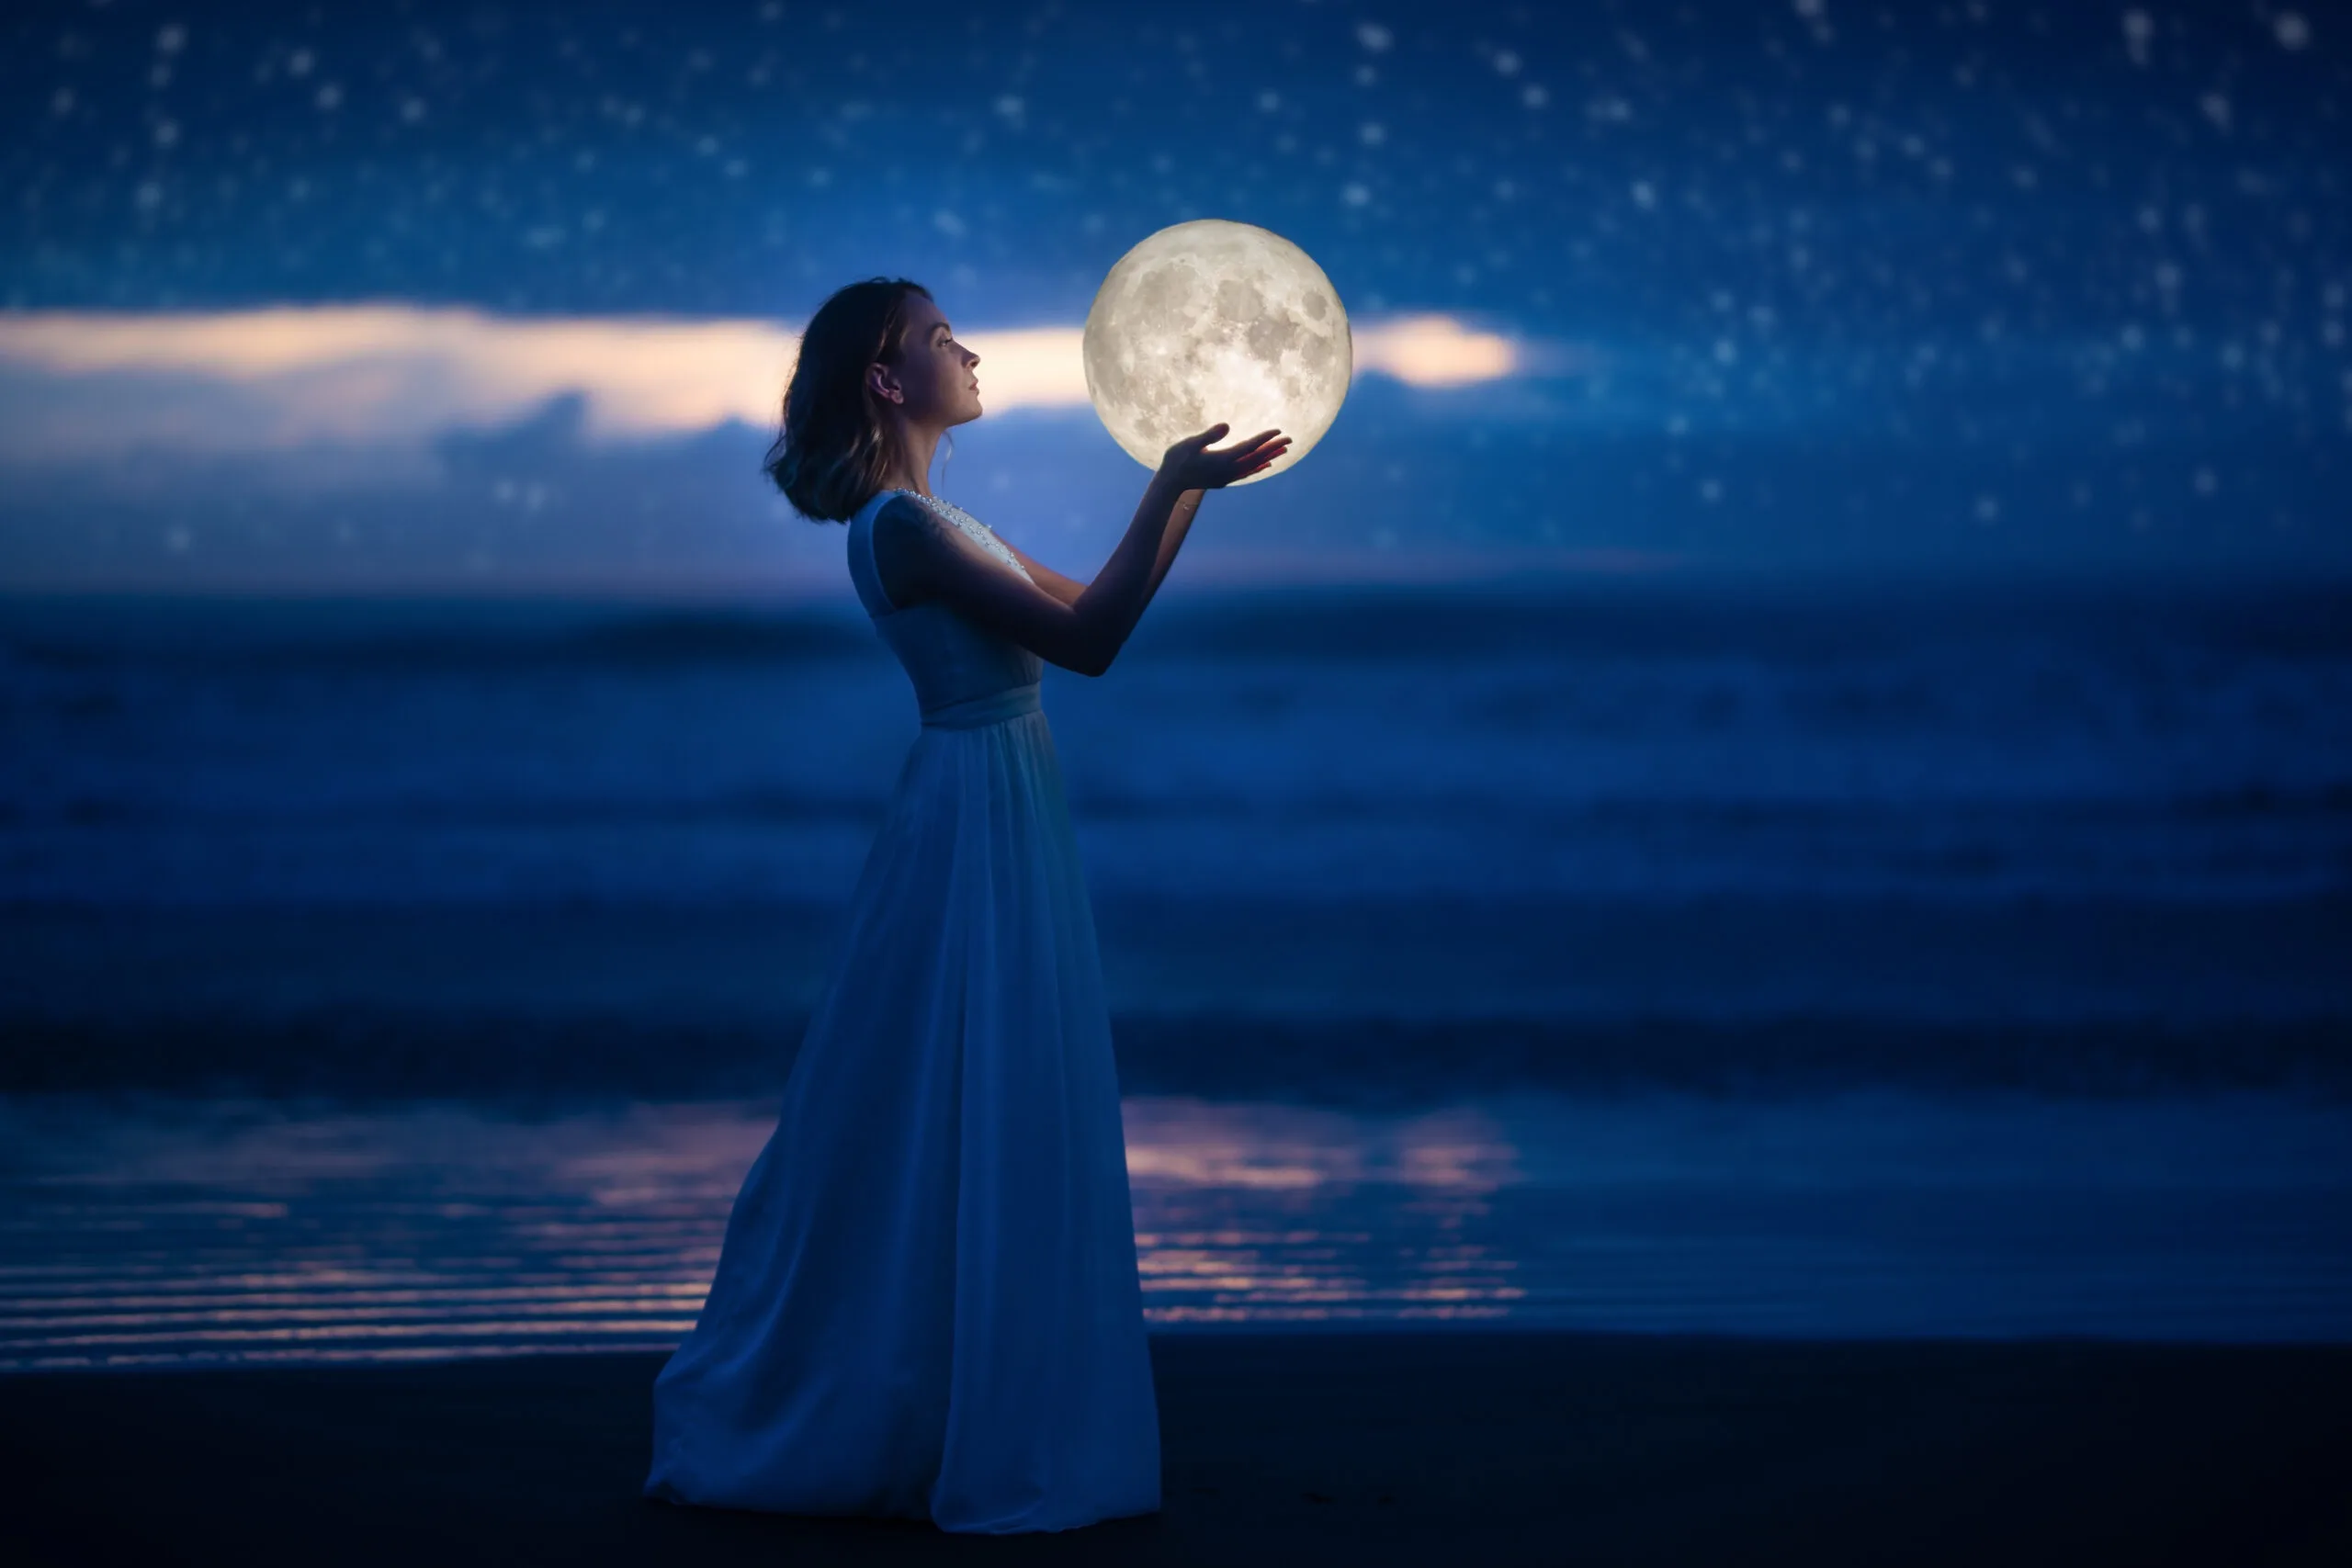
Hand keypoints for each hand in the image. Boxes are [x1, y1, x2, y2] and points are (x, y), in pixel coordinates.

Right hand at [1158, 423, 1288, 490]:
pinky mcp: (1225, 479)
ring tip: (1284, 450)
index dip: (1264, 438)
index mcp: (1224, 459)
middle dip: (1273, 447)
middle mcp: (1229, 470)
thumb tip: (1227, 425)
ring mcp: (1228, 476)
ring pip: (1254, 466)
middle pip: (1257, 457)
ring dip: (1270, 457)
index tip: (1278, 430)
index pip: (1249, 447)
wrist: (1170, 483)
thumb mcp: (1191, 444)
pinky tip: (1267, 464)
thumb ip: (1210, 435)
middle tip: (1290, 439)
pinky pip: (1247, 473)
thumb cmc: (1177, 460)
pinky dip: (1259, 467)